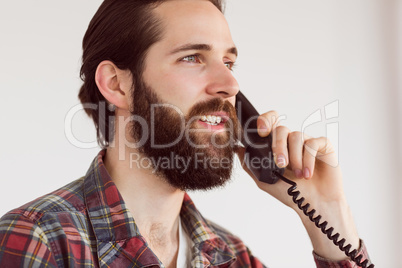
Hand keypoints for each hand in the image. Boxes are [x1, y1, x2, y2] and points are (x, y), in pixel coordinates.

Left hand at [236, 110, 359, 260]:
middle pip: (281, 129)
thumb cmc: (291, 193)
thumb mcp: (265, 180)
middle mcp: (291, 141)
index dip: (265, 121)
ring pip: (296, 136)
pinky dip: (308, 159)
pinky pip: (313, 143)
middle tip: (281, 164)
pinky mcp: (323, 145)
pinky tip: (307, 174)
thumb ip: (250, 164)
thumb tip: (237, 149)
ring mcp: (307, 142)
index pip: (270, 123)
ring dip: (294, 157)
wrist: (312, 206)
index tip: (261, 132)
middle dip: (278, 146)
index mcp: (277, 145)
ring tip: (298, 175)